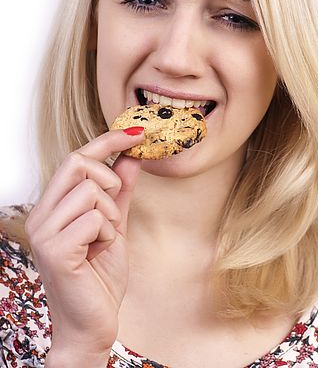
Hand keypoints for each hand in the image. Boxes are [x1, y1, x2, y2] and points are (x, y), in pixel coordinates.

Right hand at [25, 128, 144, 354]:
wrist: (91, 325)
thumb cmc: (98, 278)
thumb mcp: (115, 225)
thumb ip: (120, 192)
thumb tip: (131, 157)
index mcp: (53, 207)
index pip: (76, 157)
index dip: (107, 140)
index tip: (136, 132)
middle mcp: (42, 215)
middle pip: (78, 163)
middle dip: (108, 180)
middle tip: (113, 212)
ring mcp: (45, 232)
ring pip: (91, 191)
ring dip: (111, 215)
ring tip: (104, 240)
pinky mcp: (56, 250)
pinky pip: (95, 218)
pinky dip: (108, 234)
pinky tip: (98, 253)